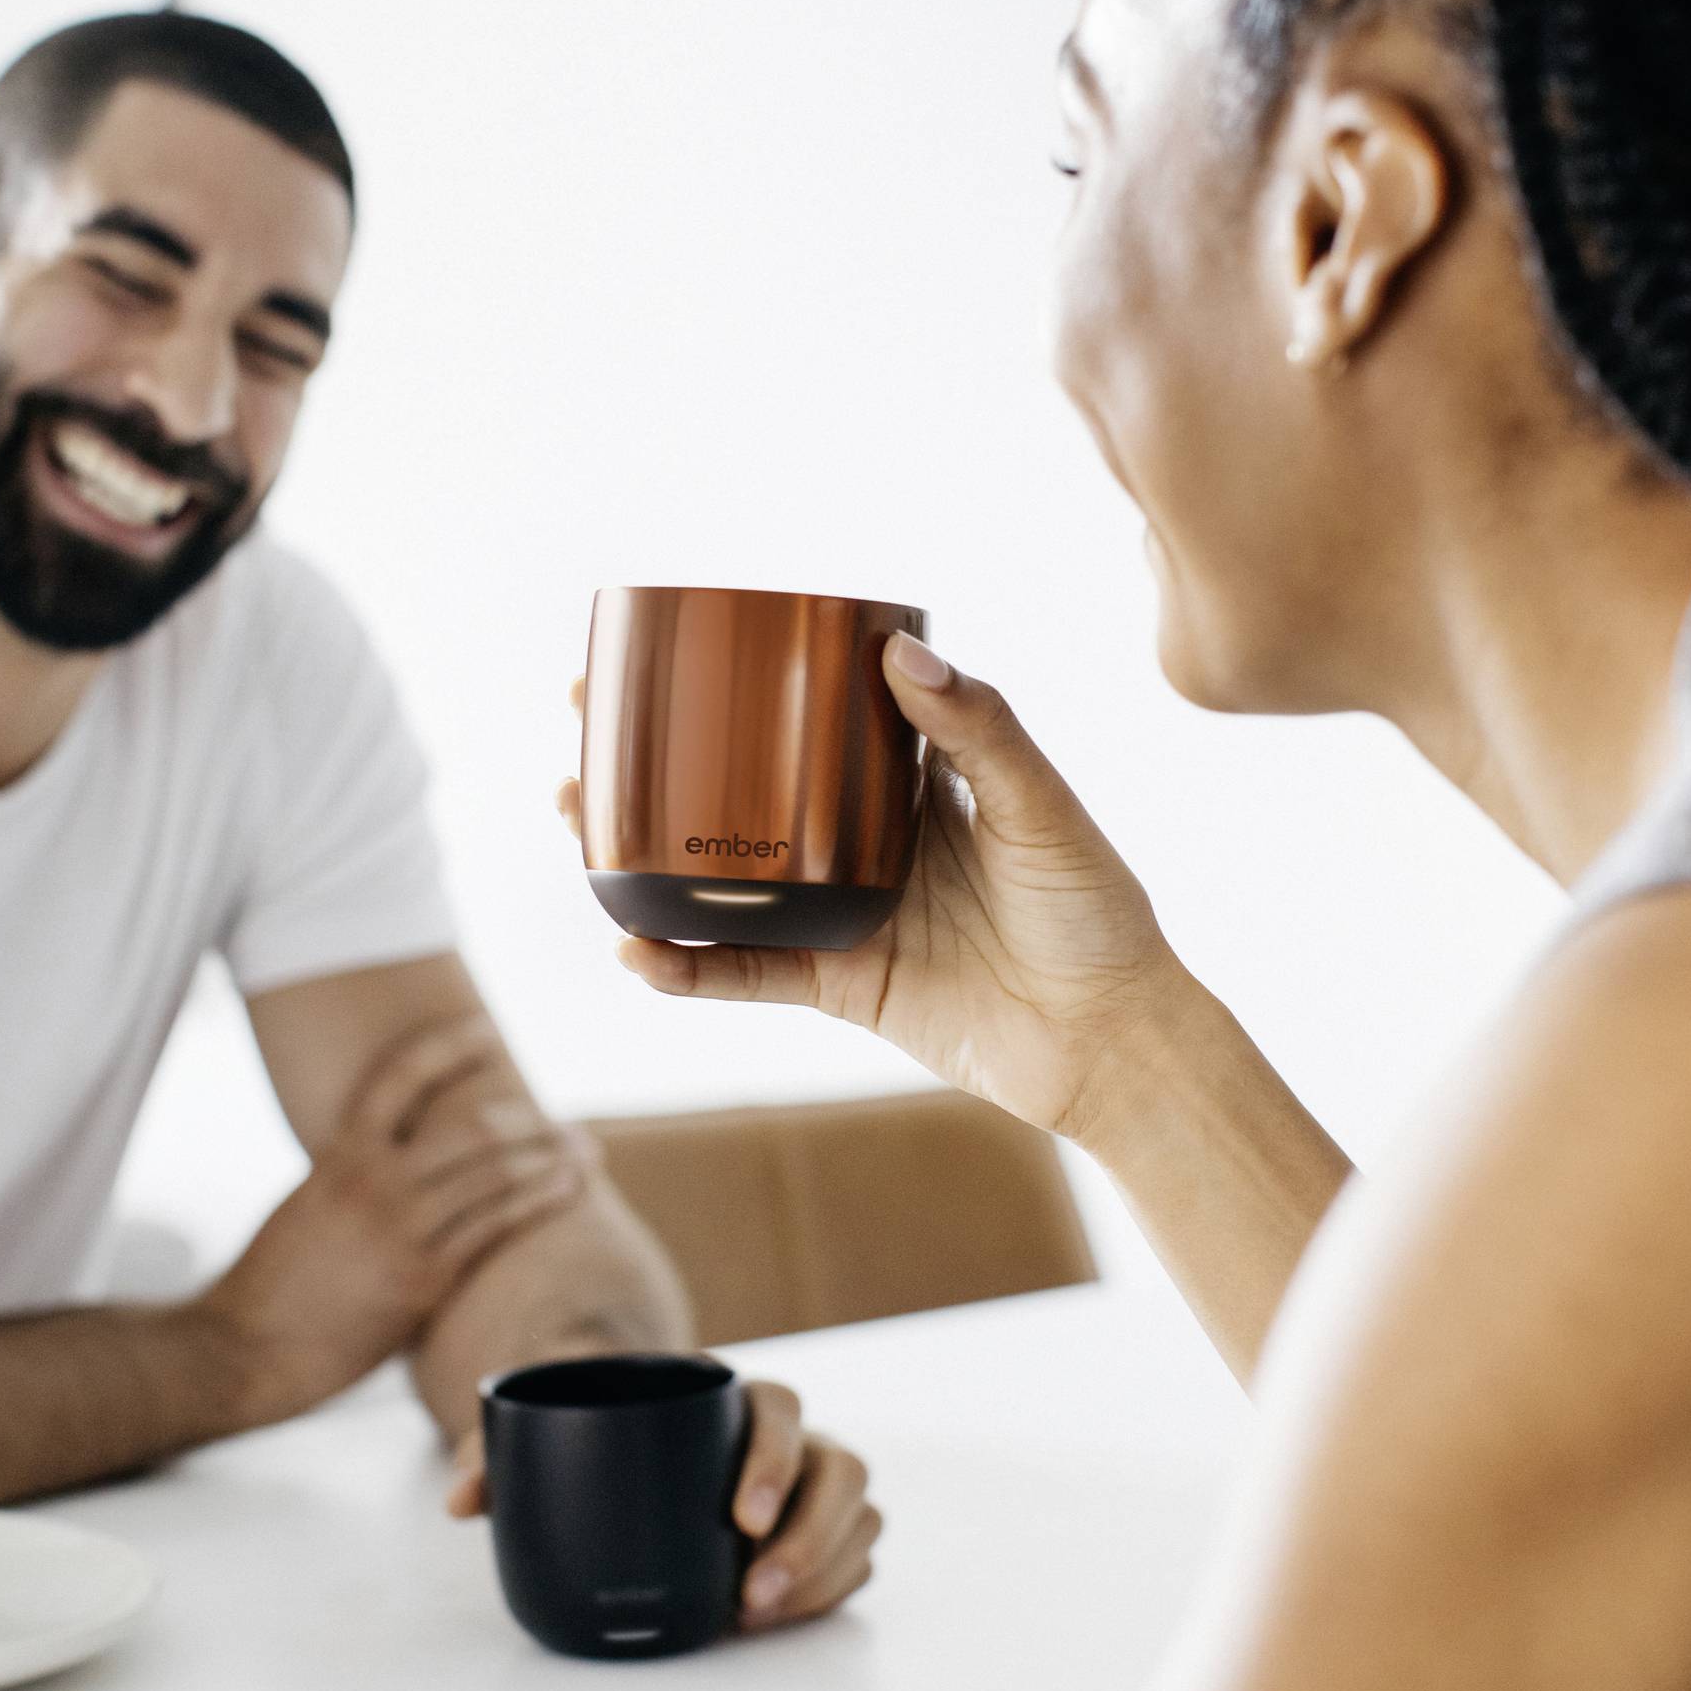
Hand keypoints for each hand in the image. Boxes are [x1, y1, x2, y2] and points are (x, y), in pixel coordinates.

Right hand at [203, 1018, 593, 1426]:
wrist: (243, 1349)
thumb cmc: (272, 1281)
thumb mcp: (307, 1202)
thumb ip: (355, 1173)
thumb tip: (401, 1156)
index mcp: (340, 1155)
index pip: (401, 1076)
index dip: (449, 1046)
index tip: (487, 1032)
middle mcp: (376, 1182)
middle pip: (474, 1129)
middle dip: (530, 1121)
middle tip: (563, 1123)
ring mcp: (403, 1231)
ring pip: (497, 1176)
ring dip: (550, 1159)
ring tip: (583, 1151)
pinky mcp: (422, 1281)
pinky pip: (495, 1228)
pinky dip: (537, 1202)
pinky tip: (566, 1191)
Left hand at [449, 1379, 879, 1630]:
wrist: (628, 1444)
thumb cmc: (595, 1430)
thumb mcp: (545, 1432)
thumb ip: (498, 1456)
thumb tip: (459, 1501)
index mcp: (732, 1398)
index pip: (779, 1410)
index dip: (772, 1461)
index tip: (737, 1518)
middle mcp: (787, 1437)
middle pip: (840, 1468)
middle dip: (810, 1533)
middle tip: (752, 1590)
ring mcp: (811, 1484)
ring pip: (858, 1513)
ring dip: (823, 1567)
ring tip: (758, 1616)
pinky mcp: (821, 1529)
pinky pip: (854, 1555)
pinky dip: (830, 1587)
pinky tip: (781, 1617)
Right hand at [559, 643, 1184, 1151]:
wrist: (1112, 1040)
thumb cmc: (1096, 914)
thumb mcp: (1042, 809)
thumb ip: (980, 732)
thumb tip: (900, 655)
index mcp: (910, 783)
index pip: (808, 718)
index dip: (739, 686)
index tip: (666, 649)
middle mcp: (863, 842)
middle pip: (740, 795)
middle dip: (656, 769)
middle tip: (585, 737)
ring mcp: (844, 913)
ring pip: (722, 881)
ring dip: (643, 858)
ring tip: (578, 823)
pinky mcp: (839, 985)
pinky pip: (745, 973)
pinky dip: (686, 966)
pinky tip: (630, 949)